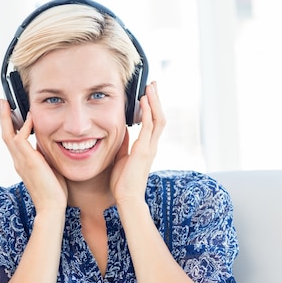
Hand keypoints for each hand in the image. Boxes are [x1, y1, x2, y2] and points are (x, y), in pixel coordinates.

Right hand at [0, 100, 67, 211]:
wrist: (51, 207)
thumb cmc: (53, 191)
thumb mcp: (49, 168)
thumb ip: (44, 156)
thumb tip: (46, 143)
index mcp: (22, 163)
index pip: (13, 141)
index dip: (11, 127)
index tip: (12, 114)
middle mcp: (18, 161)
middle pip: (5, 134)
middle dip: (3, 118)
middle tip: (2, 102)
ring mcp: (21, 162)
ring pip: (8, 135)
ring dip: (6, 118)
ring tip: (6, 103)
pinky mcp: (28, 161)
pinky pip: (20, 139)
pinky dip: (24, 127)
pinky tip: (30, 117)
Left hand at [110, 82, 165, 203]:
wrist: (126, 198)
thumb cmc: (123, 183)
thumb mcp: (122, 158)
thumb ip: (124, 145)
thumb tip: (123, 131)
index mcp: (147, 148)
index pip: (154, 123)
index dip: (152, 108)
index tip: (148, 94)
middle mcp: (152, 146)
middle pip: (160, 117)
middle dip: (156, 100)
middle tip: (152, 84)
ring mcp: (149, 148)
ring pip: (158, 119)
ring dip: (154, 102)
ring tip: (150, 87)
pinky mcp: (143, 150)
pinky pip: (148, 126)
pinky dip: (147, 112)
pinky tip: (144, 100)